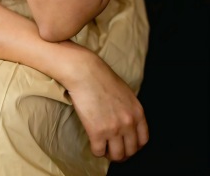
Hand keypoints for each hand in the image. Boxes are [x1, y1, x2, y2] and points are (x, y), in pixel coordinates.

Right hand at [58, 43, 148, 162]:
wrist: (84, 72)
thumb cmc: (101, 77)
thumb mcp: (125, 93)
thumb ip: (129, 110)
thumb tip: (127, 124)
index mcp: (137, 112)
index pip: (143, 140)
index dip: (135, 146)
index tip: (127, 145)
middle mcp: (128, 123)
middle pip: (131, 151)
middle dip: (122, 153)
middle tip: (113, 149)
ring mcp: (114, 129)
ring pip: (117, 156)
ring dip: (109, 154)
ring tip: (104, 147)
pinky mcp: (97, 132)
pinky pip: (99, 152)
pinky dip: (96, 150)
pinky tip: (93, 142)